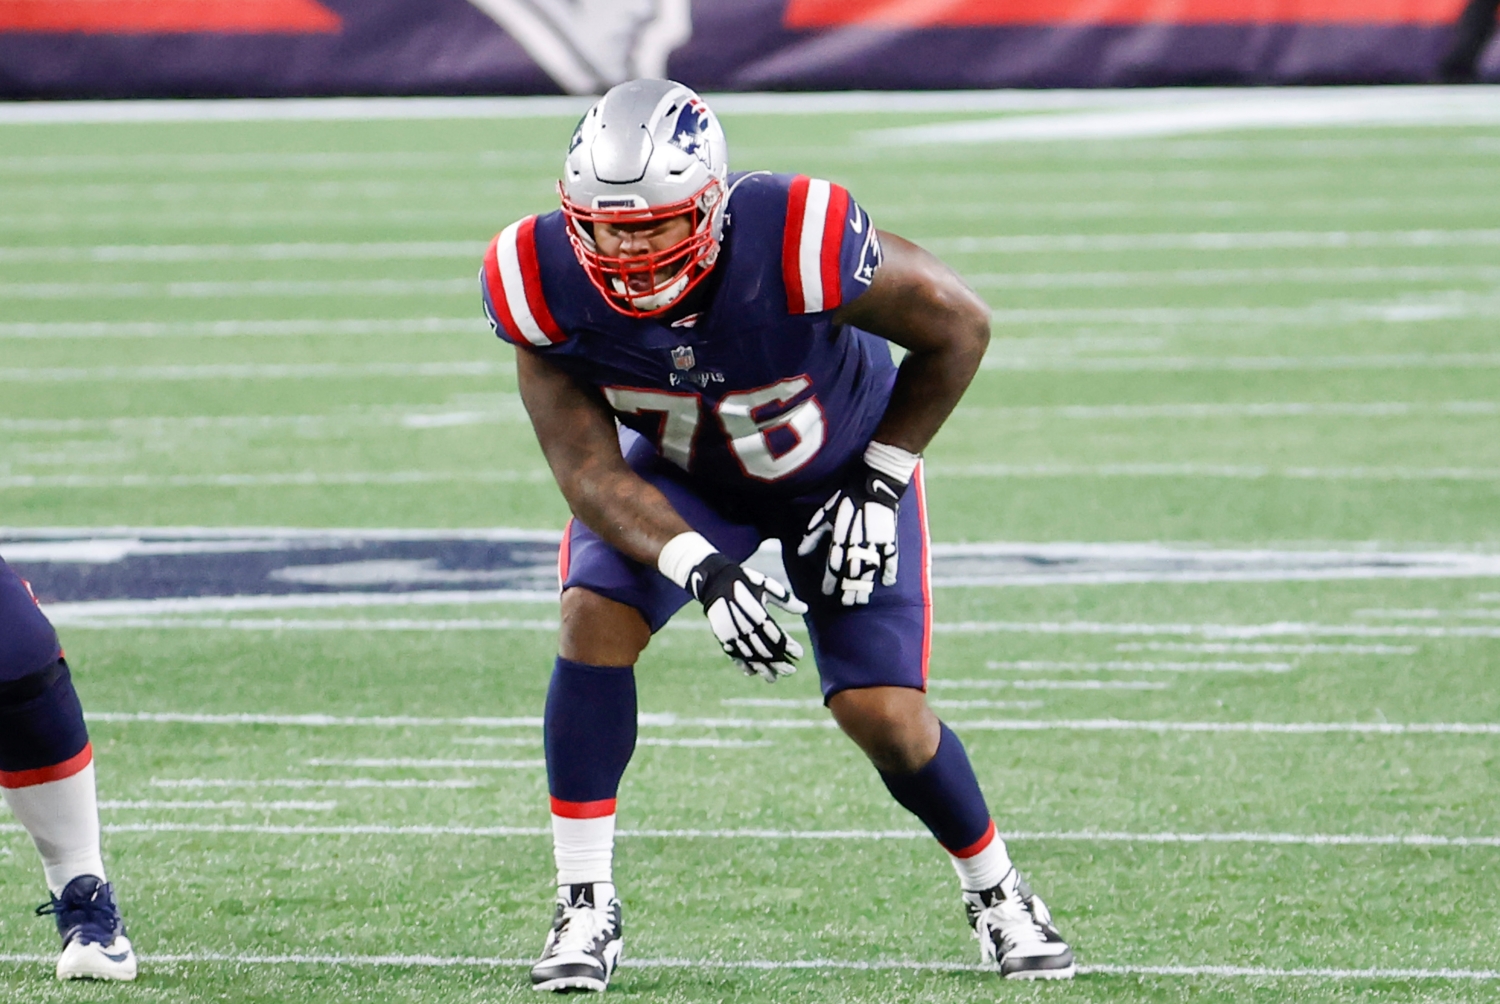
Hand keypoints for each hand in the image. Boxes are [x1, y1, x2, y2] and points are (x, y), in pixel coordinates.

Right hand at [686, 553, 807, 681]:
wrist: (713, 580)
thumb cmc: (745, 581)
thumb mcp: (766, 584)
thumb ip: (785, 599)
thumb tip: (805, 609)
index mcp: (758, 614)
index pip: (777, 637)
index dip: (789, 647)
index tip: (799, 654)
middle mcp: (745, 627)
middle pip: (765, 651)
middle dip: (779, 663)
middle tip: (791, 671)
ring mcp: (732, 634)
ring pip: (750, 657)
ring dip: (763, 669)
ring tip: (774, 678)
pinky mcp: (722, 637)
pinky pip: (734, 655)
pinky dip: (743, 665)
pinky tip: (752, 673)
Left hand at [797, 456, 910, 605]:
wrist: (874, 483)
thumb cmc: (847, 498)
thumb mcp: (825, 514)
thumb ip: (813, 535)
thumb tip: (800, 552)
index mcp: (840, 538)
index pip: (833, 566)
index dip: (829, 582)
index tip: (826, 593)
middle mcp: (857, 544)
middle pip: (851, 575)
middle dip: (847, 591)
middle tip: (845, 602)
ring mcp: (875, 543)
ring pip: (869, 572)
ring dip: (865, 588)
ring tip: (860, 600)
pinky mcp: (890, 539)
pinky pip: (891, 559)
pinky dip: (890, 571)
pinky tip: (886, 583)